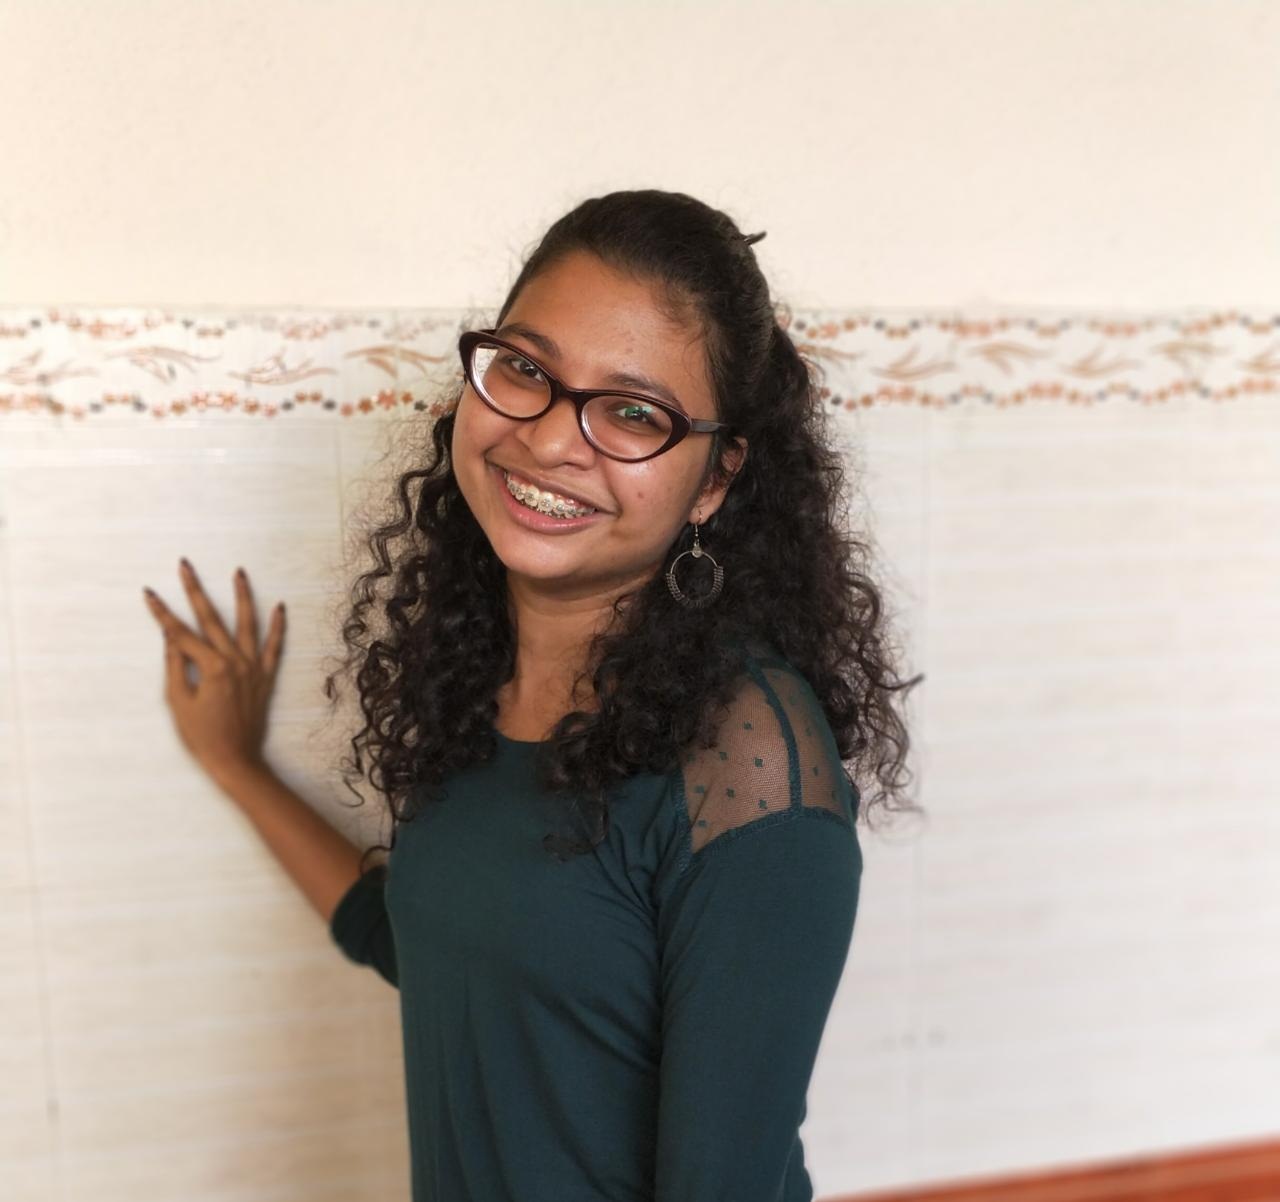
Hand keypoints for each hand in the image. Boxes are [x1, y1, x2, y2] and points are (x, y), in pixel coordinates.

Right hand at [142, 558, 285, 782]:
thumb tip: (170, 636)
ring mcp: (253, 667)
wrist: (235, 760)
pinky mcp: (266, 677)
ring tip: (239, 572)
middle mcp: (235, 661)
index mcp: (211, 667)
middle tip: (186, 565)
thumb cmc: (202, 736)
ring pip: (248, 624)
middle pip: (212, 619)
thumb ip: (175, 665)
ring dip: (242, 596)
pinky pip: (274, 646)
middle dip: (196, 590)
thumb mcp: (178, 701)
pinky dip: (278, 626)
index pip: (181, 633)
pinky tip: (280, 606)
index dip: (162, 613)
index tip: (149, 593)